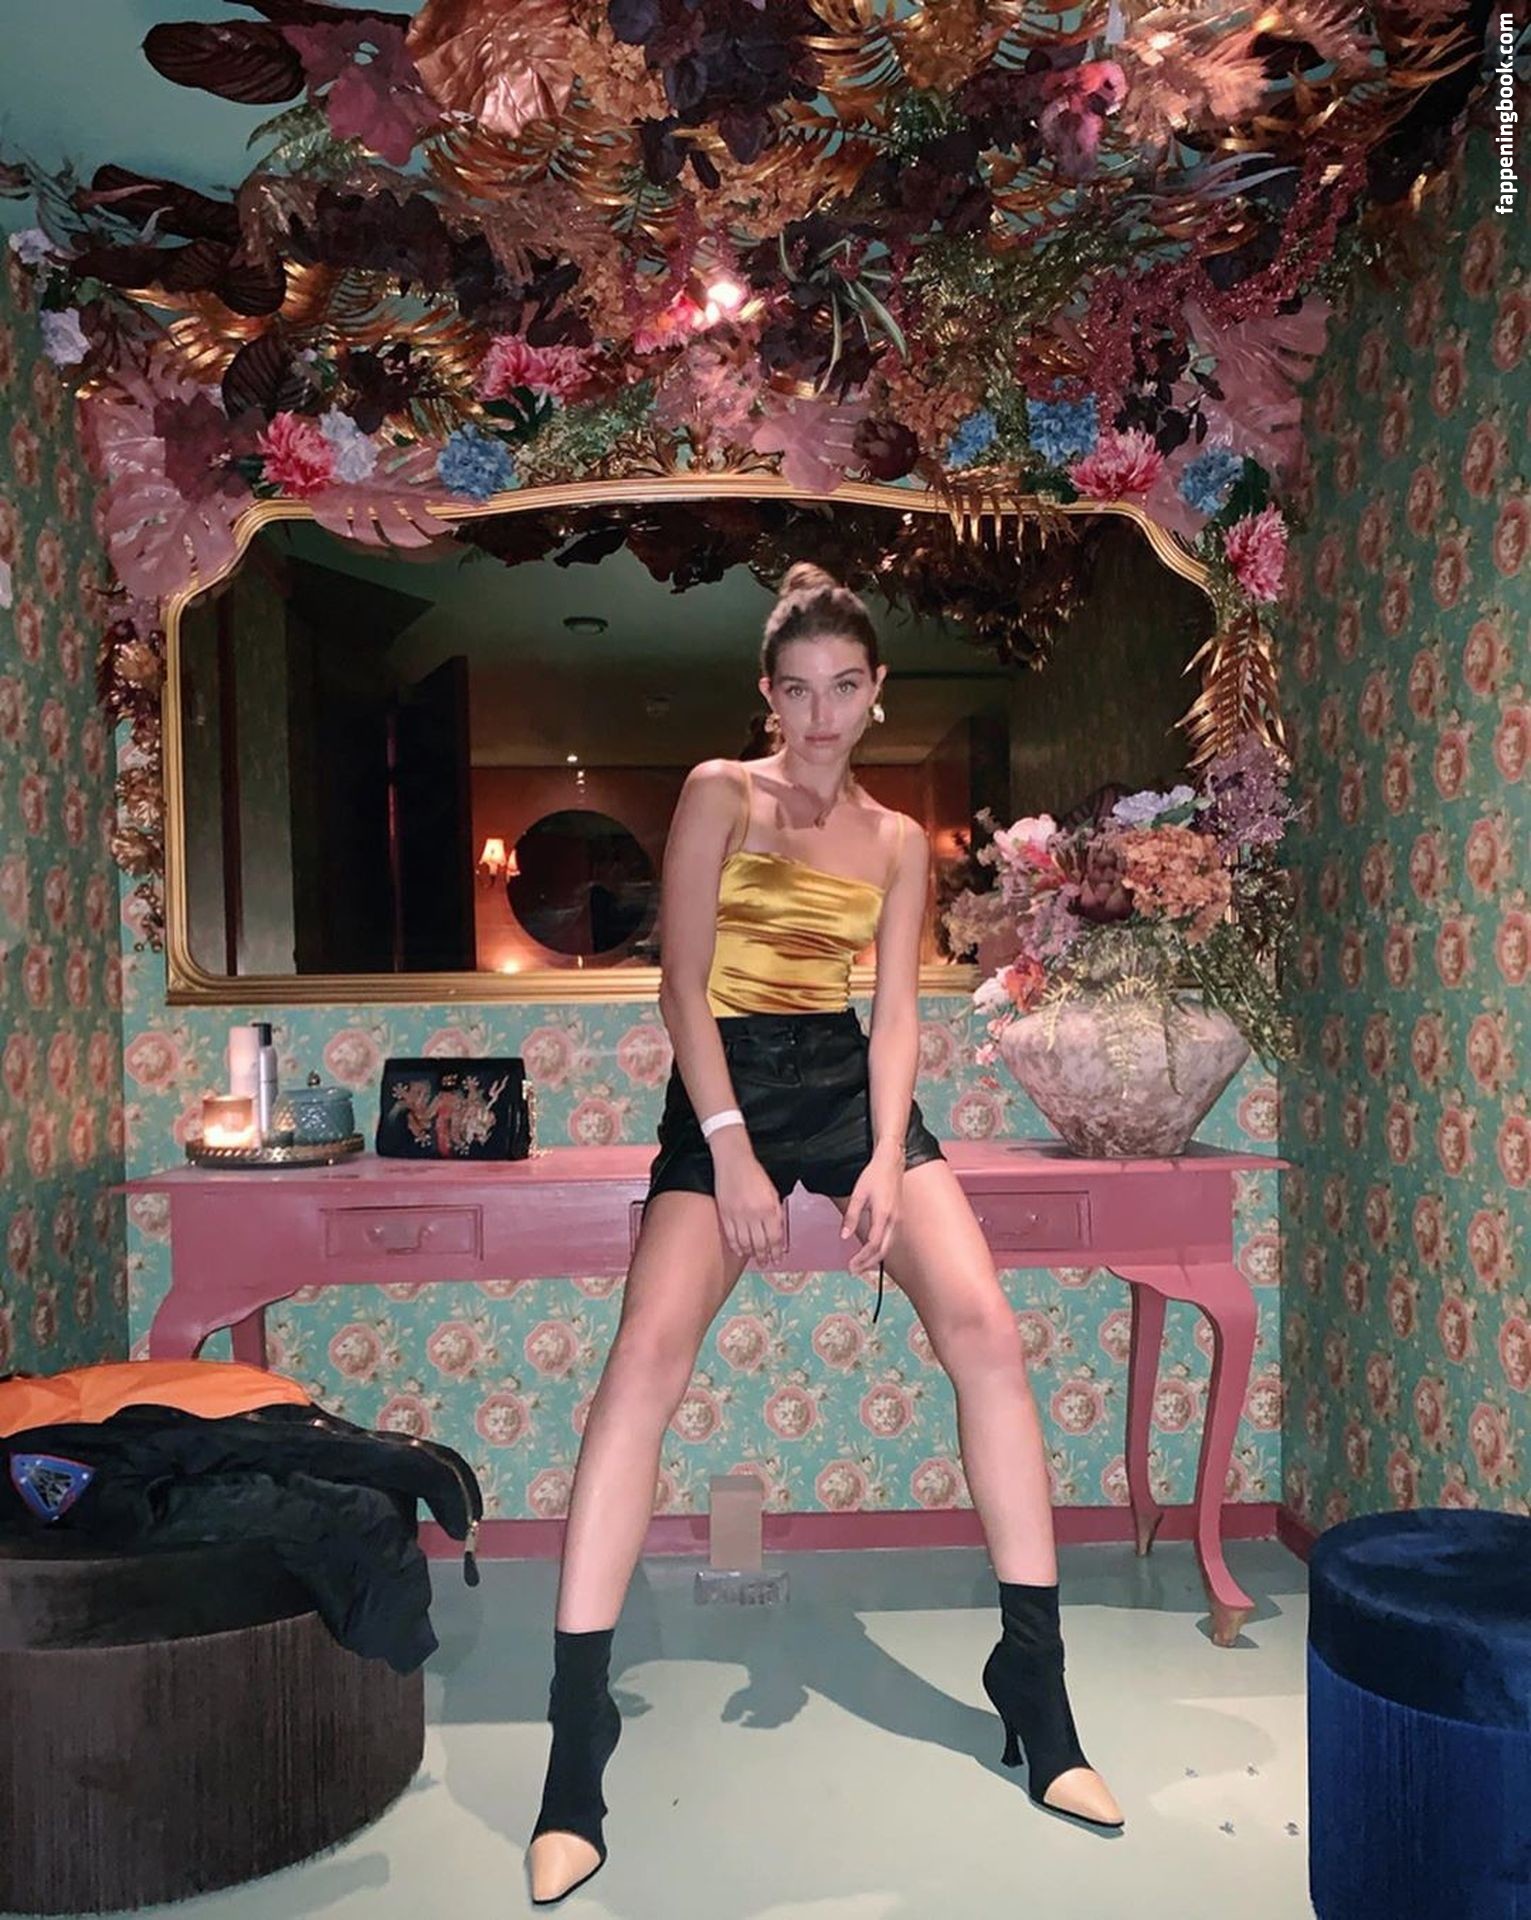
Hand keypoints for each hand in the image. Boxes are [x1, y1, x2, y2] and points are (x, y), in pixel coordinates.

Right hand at [712, 1134, 785, 1264]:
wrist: (734, 1161)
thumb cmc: (755, 1174)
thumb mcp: (772, 1192)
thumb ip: (775, 1212)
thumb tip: (777, 1231)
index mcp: (769, 1208)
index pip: (774, 1237)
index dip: (777, 1251)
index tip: (778, 1259)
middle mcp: (754, 1214)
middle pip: (760, 1243)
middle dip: (764, 1256)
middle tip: (766, 1263)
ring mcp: (737, 1215)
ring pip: (745, 1242)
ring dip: (751, 1253)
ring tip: (755, 1259)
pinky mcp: (725, 1214)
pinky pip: (731, 1236)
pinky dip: (736, 1246)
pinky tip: (740, 1251)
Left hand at [840, 1147, 902, 1275]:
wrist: (891, 1162)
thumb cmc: (874, 1176)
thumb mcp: (858, 1195)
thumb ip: (851, 1217)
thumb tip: (844, 1236)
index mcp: (884, 1215)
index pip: (874, 1245)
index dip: (862, 1258)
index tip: (851, 1266)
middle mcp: (894, 1220)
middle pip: (883, 1250)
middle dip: (868, 1263)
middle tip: (853, 1271)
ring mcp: (898, 1220)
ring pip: (888, 1246)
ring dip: (874, 1258)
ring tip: (860, 1264)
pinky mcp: (898, 1218)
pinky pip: (890, 1239)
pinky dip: (880, 1249)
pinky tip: (870, 1250)